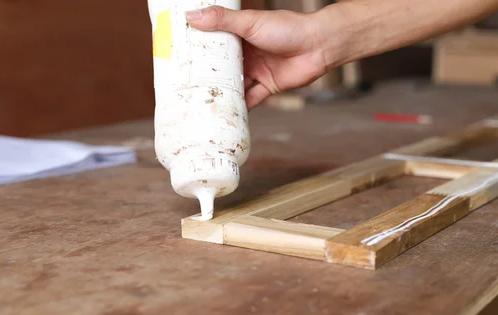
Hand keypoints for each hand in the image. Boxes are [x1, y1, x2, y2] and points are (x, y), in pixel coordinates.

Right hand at [186, 6, 328, 109]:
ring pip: (233, 86)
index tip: (178, 56)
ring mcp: (256, 71)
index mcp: (239, 34)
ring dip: (220, 94)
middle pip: (220, 68)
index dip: (197, 49)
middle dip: (204, 76)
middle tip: (182, 85)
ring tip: (198, 103)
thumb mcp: (250, 22)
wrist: (320, 45)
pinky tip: (224, 115)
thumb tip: (192, 16)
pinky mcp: (267, 87)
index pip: (213, 42)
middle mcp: (246, 54)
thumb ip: (222, 20)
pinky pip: (249, 100)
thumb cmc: (288, 28)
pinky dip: (239, 108)